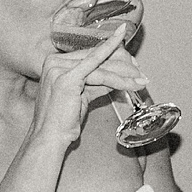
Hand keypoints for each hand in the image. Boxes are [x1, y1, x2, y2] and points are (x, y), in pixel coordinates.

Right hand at [28, 26, 147, 150]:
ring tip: (141, 80)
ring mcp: (59, 68)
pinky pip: (100, 74)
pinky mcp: (67, 78)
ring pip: (102, 66)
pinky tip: (133, 78)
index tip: (132, 63)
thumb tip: (116, 78)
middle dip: (123, 64)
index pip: (91, 54)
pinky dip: (120, 78)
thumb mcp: (83, 95)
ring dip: (125, 73)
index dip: (115, 57)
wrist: (50, 137)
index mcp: (56, 63)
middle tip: (140, 72)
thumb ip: (98, 84)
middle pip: (98, 56)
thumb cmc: (63, 121)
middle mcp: (55, 61)